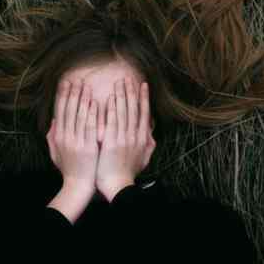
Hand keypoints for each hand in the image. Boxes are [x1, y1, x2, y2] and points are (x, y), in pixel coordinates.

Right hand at [46, 79, 99, 188]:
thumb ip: (52, 135)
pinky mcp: (88, 147)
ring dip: (82, 99)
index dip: (62, 95)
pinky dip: (91, 113)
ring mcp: (76, 141)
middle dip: (72, 92)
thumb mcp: (55, 152)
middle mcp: (65, 137)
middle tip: (76, 79)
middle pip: (68, 110)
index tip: (65, 82)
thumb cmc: (68, 168)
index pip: (59, 110)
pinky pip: (90, 126)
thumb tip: (54, 119)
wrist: (78, 185)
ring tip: (86, 85)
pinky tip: (94, 102)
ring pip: (78, 115)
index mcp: (57, 136)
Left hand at [96, 77, 155, 199]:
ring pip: (124, 112)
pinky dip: (113, 108)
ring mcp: (124, 138)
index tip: (142, 85)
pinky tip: (112, 97)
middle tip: (129, 78)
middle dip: (132, 92)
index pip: (144, 113)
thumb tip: (151, 134)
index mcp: (143, 139)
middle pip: (135, 109)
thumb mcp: (143, 159)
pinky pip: (113, 121)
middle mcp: (135, 136)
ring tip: (120, 82)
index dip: (144, 98)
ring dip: (123, 95)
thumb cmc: (128, 174)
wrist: (119, 186)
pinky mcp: (112, 141)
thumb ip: (148, 145)